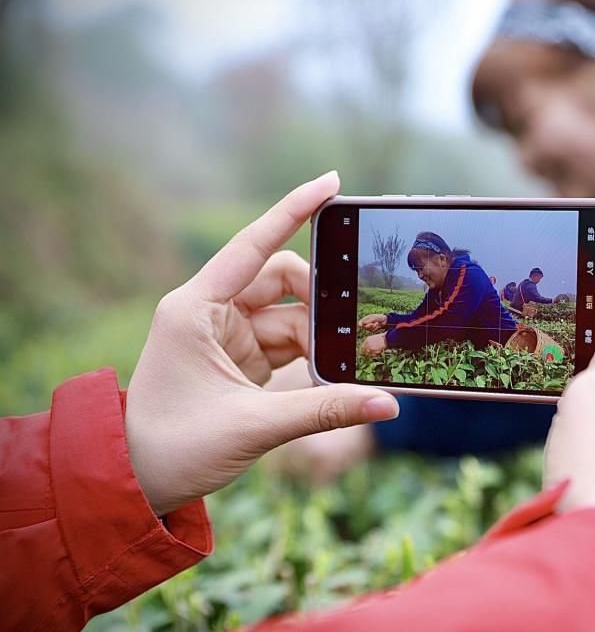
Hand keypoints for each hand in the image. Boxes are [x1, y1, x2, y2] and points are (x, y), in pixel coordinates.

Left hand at [126, 172, 400, 516]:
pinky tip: (344, 369)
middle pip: (281, 280)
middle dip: (322, 299)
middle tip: (361, 321)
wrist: (135, 483)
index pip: (253, 246)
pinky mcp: (241, 361)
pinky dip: (317, 354)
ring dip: (325, 333)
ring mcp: (227, 336)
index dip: (293, 212)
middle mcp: (210, 313)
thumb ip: (325, 409)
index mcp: (195, 309)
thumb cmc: (173, 449)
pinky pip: (289, 343)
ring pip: (292, 316)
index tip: (332, 183)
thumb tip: (389, 404)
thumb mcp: (254, 427)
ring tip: (364, 353)